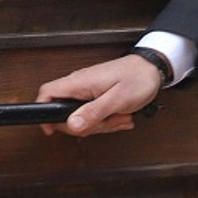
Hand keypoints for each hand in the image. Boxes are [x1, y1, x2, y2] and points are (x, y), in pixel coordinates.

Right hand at [36, 54, 162, 136]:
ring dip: (103, 124)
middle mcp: (80, 86)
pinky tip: (121, 116)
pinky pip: (95, 115)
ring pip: (82, 118)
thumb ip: (94, 112)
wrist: (154, 68)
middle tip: (107, 122)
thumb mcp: (118, 98)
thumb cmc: (139, 77)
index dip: (43, 112)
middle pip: (65, 115)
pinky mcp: (97, 97)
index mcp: (80, 82)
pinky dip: (108, 120)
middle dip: (87, 125)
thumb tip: (72, 125)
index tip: (51, 129)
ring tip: (120, 116)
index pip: (47, 94)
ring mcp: (88, 92)